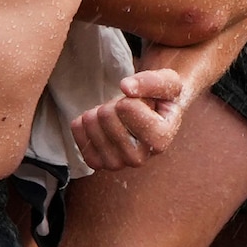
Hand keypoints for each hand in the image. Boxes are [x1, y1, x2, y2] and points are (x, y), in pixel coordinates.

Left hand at [67, 62, 191, 172]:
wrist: (153, 115)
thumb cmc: (162, 98)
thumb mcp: (169, 82)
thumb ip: (151, 82)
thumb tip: (125, 87)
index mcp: (160, 141)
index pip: (127, 107)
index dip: (130, 97)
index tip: (142, 103)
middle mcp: (138, 159)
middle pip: (106, 115)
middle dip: (114, 104)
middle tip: (127, 109)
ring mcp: (116, 164)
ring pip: (91, 123)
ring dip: (100, 111)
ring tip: (116, 116)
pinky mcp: (97, 162)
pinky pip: (78, 132)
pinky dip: (83, 122)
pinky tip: (99, 122)